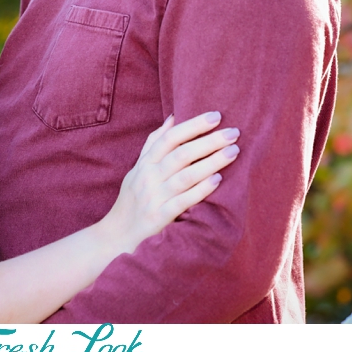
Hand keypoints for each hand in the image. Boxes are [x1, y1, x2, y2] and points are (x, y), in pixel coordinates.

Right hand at [98, 112, 239, 256]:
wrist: (117, 235)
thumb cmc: (133, 199)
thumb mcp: (137, 168)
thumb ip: (154, 143)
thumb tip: (173, 118)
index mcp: (145, 163)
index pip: (170, 138)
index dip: (193, 125)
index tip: (216, 116)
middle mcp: (149, 177)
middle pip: (181, 154)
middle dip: (209, 141)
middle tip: (233, 132)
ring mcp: (154, 197)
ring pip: (185, 175)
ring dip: (211, 162)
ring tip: (233, 151)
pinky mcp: (160, 217)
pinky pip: (183, 201)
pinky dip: (201, 190)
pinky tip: (218, 180)